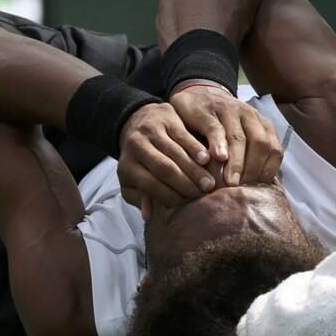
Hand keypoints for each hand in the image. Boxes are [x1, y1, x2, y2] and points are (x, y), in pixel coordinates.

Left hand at [117, 102, 218, 216]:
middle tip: (203, 195)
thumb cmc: (138, 159)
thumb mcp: (131, 180)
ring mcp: (151, 131)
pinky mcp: (166, 119)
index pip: (150, 184)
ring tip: (209, 183)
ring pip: (176, 152)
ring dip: (195, 169)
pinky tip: (208, 159)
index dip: (169, 196)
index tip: (186, 204)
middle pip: (164, 168)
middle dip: (185, 183)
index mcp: (126, 165)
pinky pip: (184, 136)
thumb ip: (140, 196)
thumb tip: (148, 215)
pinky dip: (196, 149)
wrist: (136, 122)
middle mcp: (136, 146)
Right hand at [168, 85, 282, 186]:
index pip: (274, 149)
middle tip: (242, 188)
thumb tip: (261, 188)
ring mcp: (228, 111)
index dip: (267, 170)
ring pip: (239, 138)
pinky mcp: (207, 111)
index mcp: (262, 124)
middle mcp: (249, 115)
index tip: (257, 189)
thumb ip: (251, 155)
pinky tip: (216, 158)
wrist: (196, 96)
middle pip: (260, 144)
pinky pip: (215, 129)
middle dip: (253, 169)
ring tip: (229, 182)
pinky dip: (217, 144)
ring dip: (236, 162)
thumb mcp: (240, 136)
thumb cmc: (220, 125)